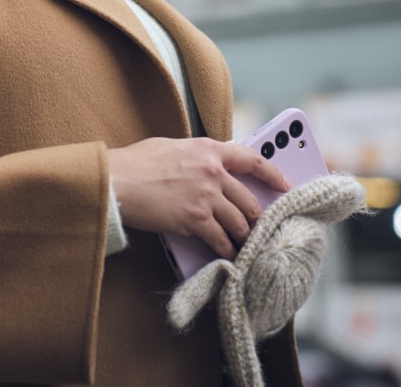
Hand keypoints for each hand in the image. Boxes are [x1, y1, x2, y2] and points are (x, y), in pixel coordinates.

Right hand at [106, 137, 290, 259]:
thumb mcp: (170, 147)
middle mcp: (213, 171)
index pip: (251, 158)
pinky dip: (226, 249)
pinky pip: (221, 239)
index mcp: (207, 149)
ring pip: (239, 222)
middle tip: (256, 227)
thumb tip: (206, 166)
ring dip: (242, 237)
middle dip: (254, 218)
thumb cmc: (135, 163)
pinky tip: (227, 254)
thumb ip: (194, 155)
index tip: (284, 185)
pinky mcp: (196, 219)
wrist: (116, 182)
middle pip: (248, 200)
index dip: (272, 174)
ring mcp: (206, 196)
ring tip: (243, 245)